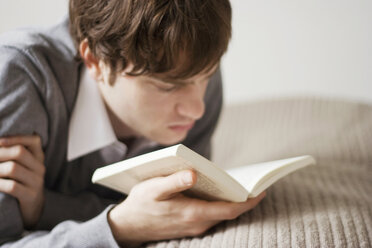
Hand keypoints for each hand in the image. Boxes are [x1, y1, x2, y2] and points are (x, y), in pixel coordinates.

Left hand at [0, 135, 45, 228]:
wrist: (32, 209)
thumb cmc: (21, 183)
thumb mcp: (22, 166)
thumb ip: (13, 155)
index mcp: (38, 157)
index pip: (34, 140)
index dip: (16, 138)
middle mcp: (40, 168)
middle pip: (19, 152)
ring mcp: (37, 182)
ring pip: (13, 168)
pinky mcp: (31, 196)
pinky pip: (11, 186)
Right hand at [108, 170, 265, 245]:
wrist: (128, 226)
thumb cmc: (140, 204)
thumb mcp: (153, 189)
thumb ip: (174, 181)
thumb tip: (193, 173)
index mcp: (192, 213)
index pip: (229, 209)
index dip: (248, 201)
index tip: (262, 191)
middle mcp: (197, 223)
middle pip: (229, 213)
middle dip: (245, 200)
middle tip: (257, 184)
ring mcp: (194, 227)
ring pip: (221, 215)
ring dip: (233, 202)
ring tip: (242, 186)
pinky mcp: (190, 225)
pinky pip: (212, 216)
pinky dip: (220, 205)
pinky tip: (219, 193)